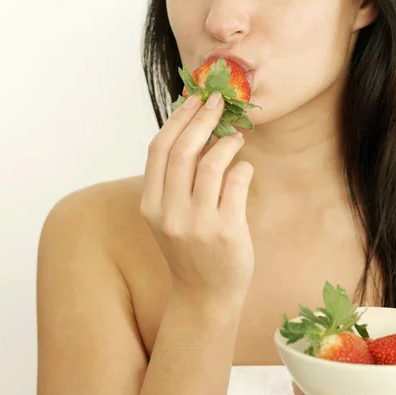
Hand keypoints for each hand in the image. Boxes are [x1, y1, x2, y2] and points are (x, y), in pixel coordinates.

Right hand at [140, 91, 254, 303]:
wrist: (205, 295)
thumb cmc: (190, 249)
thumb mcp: (170, 217)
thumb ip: (175, 181)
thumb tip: (196, 132)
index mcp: (151, 205)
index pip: (159, 149)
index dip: (177, 119)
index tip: (193, 99)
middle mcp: (169, 213)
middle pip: (183, 150)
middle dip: (202, 118)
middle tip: (218, 102)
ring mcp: (197, 223)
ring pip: (211, 163)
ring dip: (226, 142)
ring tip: (236, 137)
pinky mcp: (226, 231)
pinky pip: (237, 182)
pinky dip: (242, 168)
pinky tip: (244, 168)